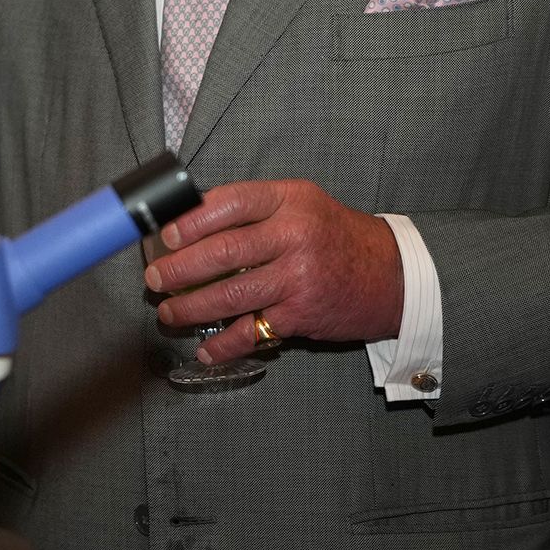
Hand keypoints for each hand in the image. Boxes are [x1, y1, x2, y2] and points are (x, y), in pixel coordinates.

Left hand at [145, 179, 402, 364]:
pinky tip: (205, 349)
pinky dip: (224, 344)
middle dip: (179, 268)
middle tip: (154, 278)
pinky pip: (253, 330)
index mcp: (289, 200)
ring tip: (168, 312)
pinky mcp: (302, 314)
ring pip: (232, 294)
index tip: (165, 236)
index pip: (230, 203)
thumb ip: (252, 210)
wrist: (394, 275)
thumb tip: (186, 224)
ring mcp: (298, 277)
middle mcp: (294, 236)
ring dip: (191, 307)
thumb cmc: (333, 235)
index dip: (191, 220)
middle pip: (224, 252)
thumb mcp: (300, 204)